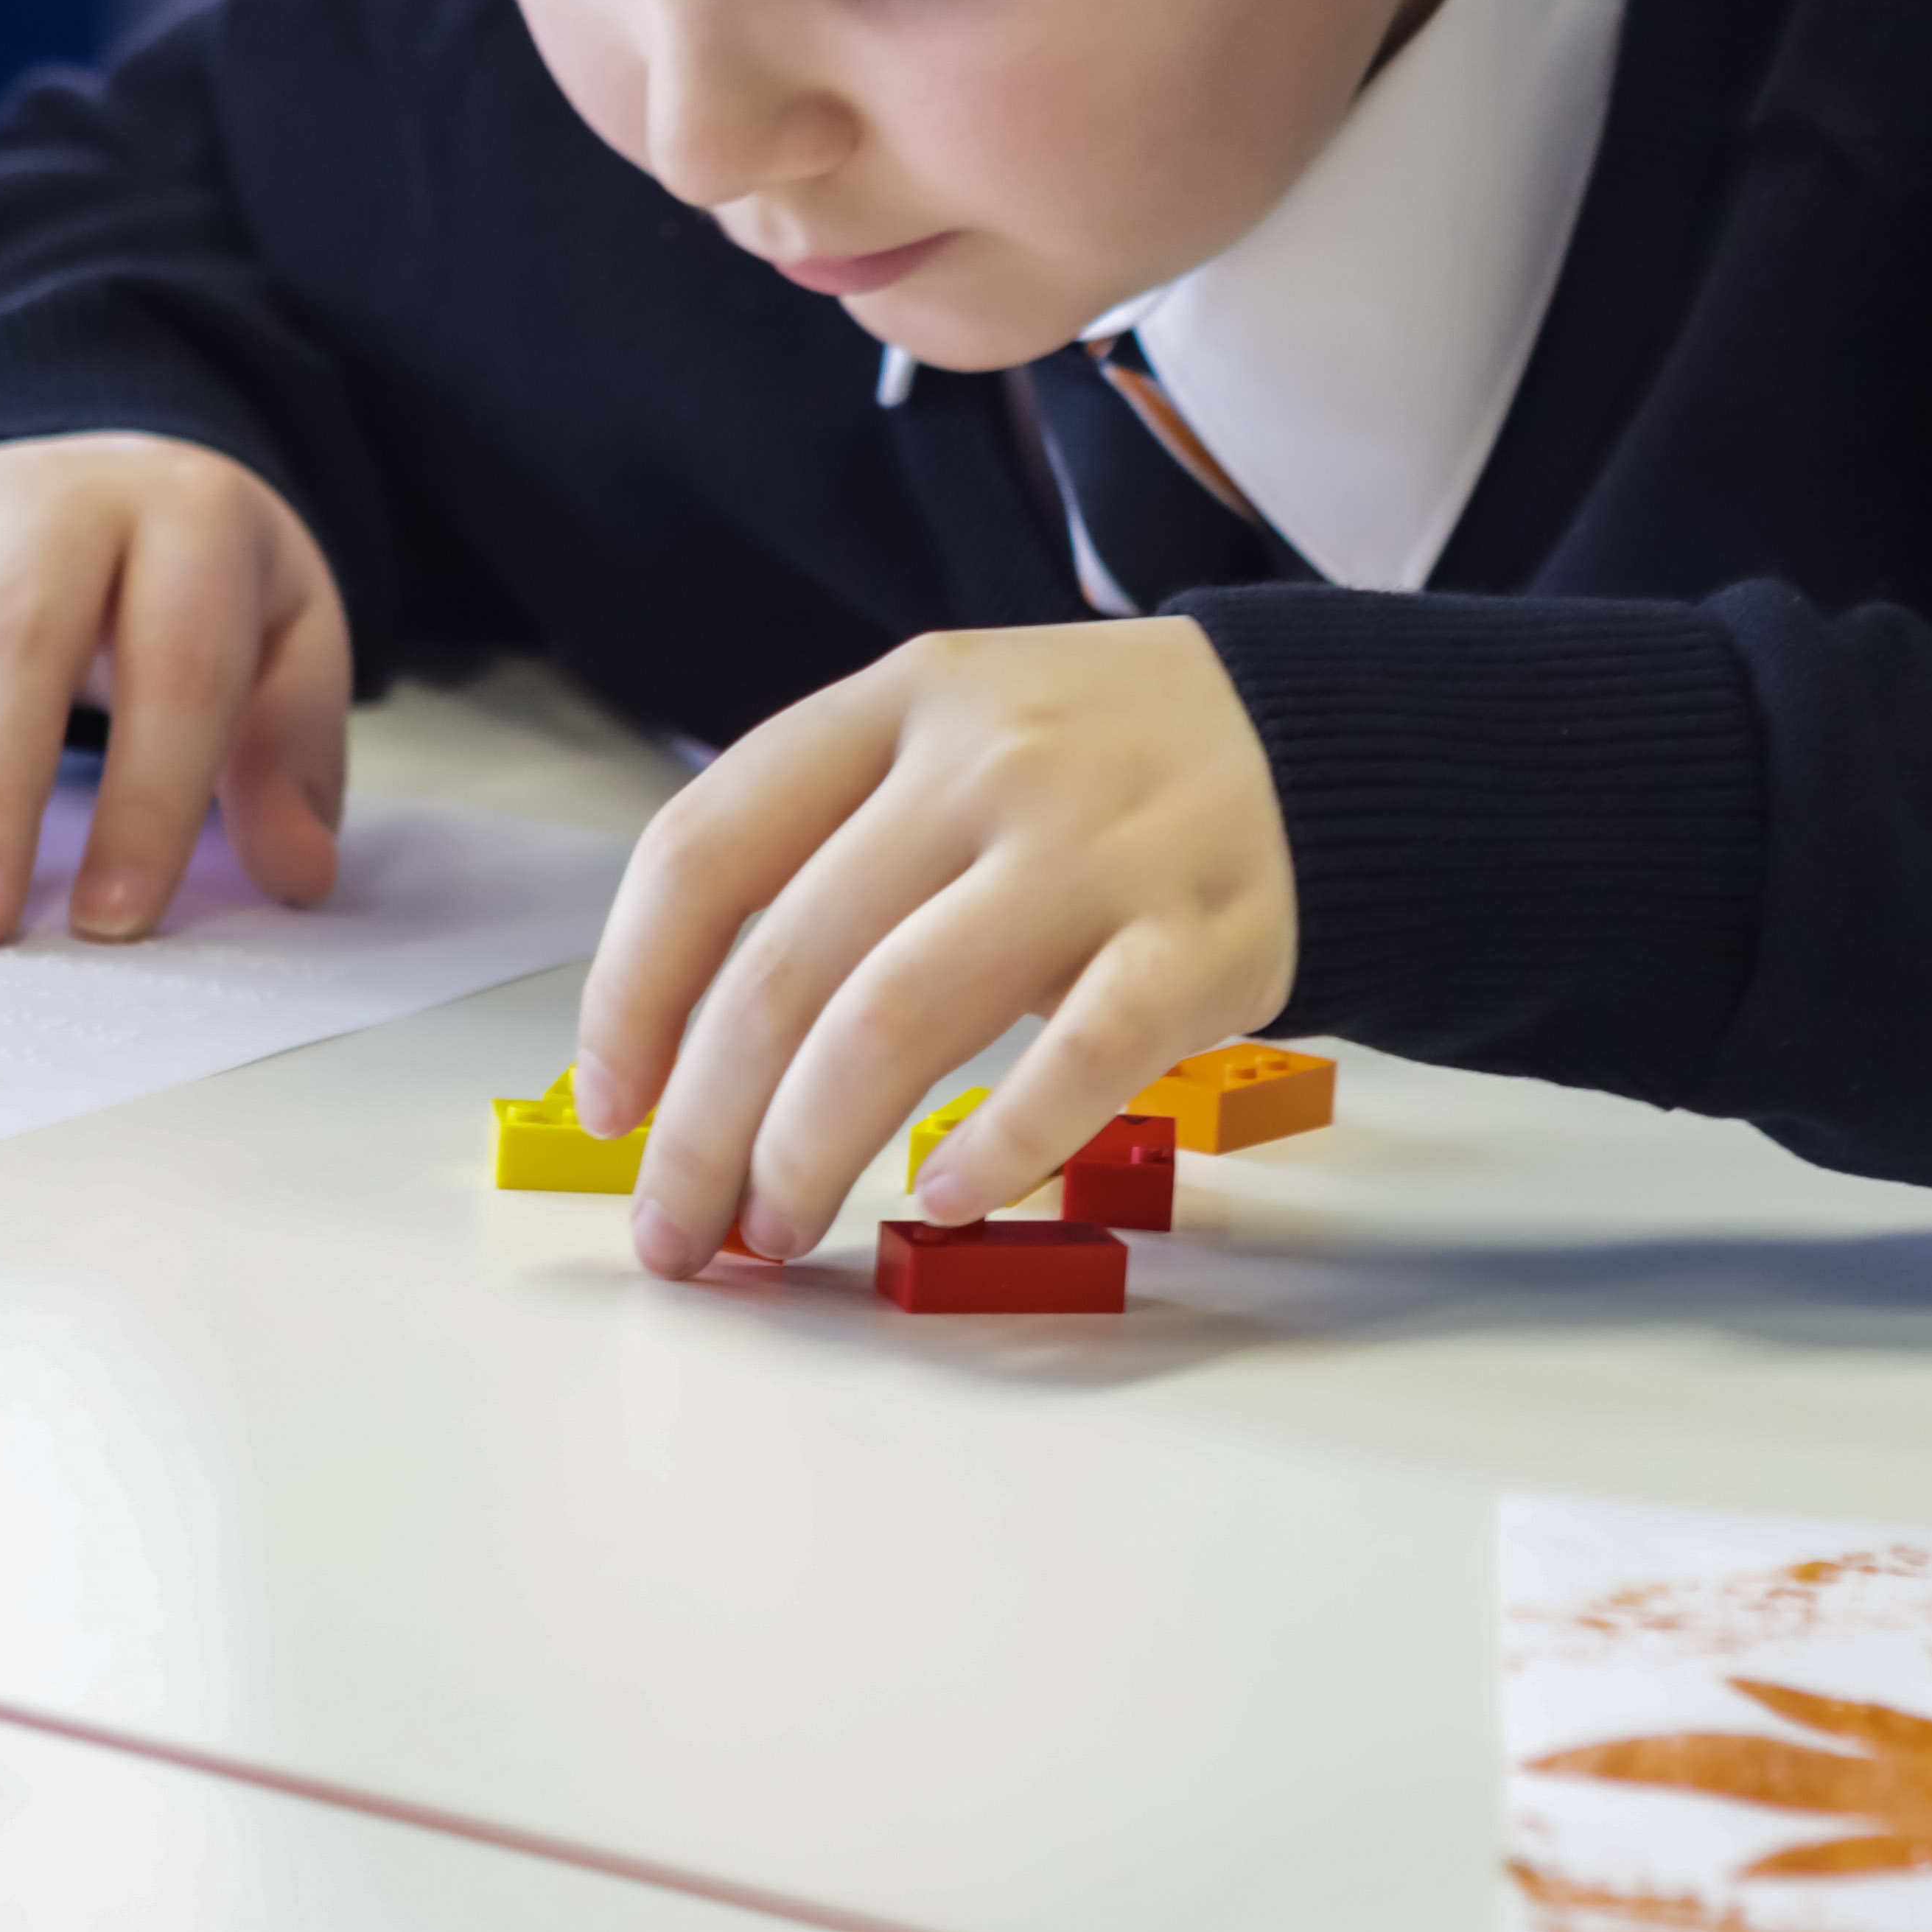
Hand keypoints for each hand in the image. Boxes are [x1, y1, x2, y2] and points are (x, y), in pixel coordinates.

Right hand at [0, 434, 353, 946]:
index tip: (116, 920)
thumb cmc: (197, 586)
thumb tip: (297, 875)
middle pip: (8, 643)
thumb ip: (293, 756)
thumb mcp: (286, 643)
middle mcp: (50, 492)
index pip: (176, 664)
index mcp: (187, 512)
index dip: (150, 799)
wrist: (101, 474)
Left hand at [576, 619, 1295, 1277]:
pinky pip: (1074, 1066)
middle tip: (682, 1226)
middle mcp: (986, 764)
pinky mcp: (1197, 942)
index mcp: (900, 703)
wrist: (1319, 742)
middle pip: (787, 967)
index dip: (632, 993)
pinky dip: (995, 1151)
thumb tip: (688, 1052)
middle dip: (707, 1125)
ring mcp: (1096, 850)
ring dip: (810, 1150)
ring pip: (899, 1021)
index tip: (612, 1105)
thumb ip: (833, 848)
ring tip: (779, 1228)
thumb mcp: (951, 735)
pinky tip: (942, 1200)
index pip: (705, 848)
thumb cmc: (1099, 771)